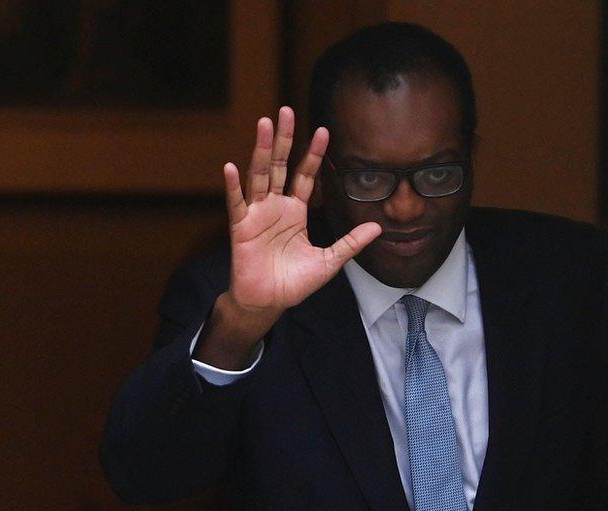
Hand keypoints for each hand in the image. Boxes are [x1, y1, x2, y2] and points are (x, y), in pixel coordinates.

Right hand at [193, 107, 379, 370]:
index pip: (305, 175)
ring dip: (260, 150)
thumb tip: (377, 227)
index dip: (313, 154)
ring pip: (259, 175)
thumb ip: (350, 243)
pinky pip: (237, 203)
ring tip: (263, 125)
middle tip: (285, 111)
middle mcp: (275, 207)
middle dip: (282, 139)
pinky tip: (231, 167)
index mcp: (295, 211)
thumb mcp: (329, 261)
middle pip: (279, 165)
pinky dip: (233, 186)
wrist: (268, 303)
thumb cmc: (294, 283)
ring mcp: (257, 214)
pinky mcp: (241, 227)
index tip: (323, 130)